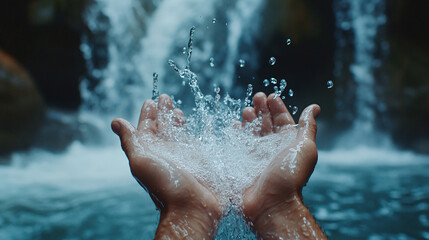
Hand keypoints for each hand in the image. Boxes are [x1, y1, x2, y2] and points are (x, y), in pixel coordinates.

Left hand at [111, 94, 221, 238]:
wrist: (192, 207)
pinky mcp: (199, 158)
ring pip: (178, 132)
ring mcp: (182, 154)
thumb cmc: (164, 185)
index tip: (150, 101)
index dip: (147, 114)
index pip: (146, 127)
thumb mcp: (141, 161)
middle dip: (162, 112)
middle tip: (164, 97)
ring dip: (176, 119)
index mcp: (149, 150)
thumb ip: (130, 141)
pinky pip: (196, 139)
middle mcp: (165, 151)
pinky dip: (194, 129)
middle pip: (162, 126)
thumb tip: (115, 122)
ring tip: (177, 108)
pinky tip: (195, 123)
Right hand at [241, 92, 325, 238]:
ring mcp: (257, 155)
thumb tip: (315, 107)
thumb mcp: (305, 148)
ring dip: (250, 119)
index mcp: (288, 143)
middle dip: (262, 109)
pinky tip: (235, 125)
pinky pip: (239, 143)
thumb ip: (308, 127)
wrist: (271, 204)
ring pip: (252, 132)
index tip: (272, 96)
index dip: (277, 107)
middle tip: (257, 97)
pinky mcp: (243, 162)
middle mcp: (273, 148)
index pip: (283, 120)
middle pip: (266, 123)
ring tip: (247, 110)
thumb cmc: (290, 176)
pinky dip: (237, 133)